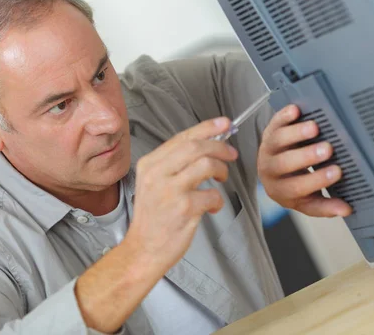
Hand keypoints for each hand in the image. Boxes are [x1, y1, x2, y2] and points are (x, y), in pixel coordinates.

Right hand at [126, 117, 237, 271]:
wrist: (143, 250)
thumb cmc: (153, 218)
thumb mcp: (153, 183)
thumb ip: (175, 164)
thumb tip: (207, 144)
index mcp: (150, 164)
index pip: (182, 137)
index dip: (207, 128)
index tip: (224, 123)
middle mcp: (157, 173)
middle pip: (196, 147)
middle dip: (220, 147)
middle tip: (231, 155)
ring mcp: (170, 190)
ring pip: (206, 165)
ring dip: (221, 171)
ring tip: (220, 180)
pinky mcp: (183, 208)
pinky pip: (212, 195)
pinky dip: (217, 200)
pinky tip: (212, 207)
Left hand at [257, 105, 351, 216]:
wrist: (272, 171)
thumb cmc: (293, 184)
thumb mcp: (307, 200)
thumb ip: (325, 206)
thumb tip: (346, 210)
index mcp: (280, 190)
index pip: (297, 188)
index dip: (317, 180)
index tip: (337, 172)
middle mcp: (270, 170)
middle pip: (284, 164)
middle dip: (306, 156)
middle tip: (327, 149)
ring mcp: (267, 149)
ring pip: (277, 141)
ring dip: (296, 134)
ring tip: (314, 128)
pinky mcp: (269, 132)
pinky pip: (274, 123)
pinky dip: (284, 116)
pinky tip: (296, 111)